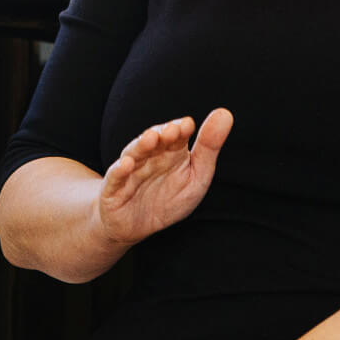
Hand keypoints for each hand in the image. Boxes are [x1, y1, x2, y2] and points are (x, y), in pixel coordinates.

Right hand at [96, 108, 232, 246]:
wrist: (134, 226)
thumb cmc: (167, 198)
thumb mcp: (196, 177)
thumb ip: (209, 148)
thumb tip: (225, 113)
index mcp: (170, 152)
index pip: (175, 136)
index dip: (180, 130)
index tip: (188, 125)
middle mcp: (148, 157)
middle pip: (154, 141)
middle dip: (163, 134)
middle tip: (174, 130)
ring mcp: (130, 172)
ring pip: (134, 154)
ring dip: (142, 145)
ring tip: (152, 138)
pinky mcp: (113, 190)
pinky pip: (115, 178)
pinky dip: (120, 171)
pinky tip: (127, 164)